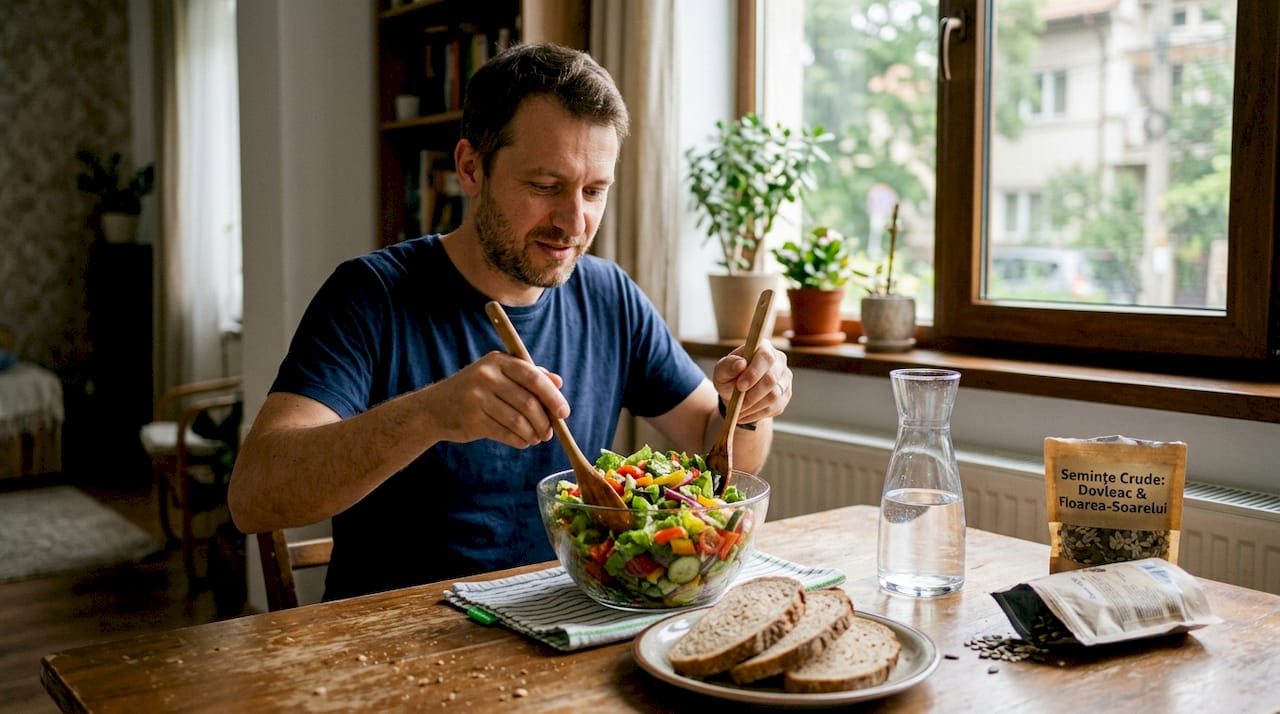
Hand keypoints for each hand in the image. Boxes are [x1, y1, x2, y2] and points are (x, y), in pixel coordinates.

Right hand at [421, 352, 568, 447]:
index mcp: (498, 361)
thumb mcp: (499, 375)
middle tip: (549, 433)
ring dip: (533, 434)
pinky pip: (505, 434)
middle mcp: (487, 376)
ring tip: (536, 438)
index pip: (533, 378)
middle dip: (544, 422)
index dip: (552, 397)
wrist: (434, 408)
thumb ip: (529, 375)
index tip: (564, 413)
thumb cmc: (474, 390)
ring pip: (518, 421)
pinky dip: (519, 440)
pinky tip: (522, 441)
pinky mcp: (472, 420)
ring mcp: (477, 398)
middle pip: (528, 403)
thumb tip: (558, 382)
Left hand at [713, 340, 790, 424]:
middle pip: (771, 379)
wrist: (736, 392)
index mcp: (763, 348)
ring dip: (753, 406)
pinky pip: (775, 408)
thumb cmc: (729, 376)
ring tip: (738, 411)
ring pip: (774, 396)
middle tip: (737, 404)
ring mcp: (785, 379)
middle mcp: (779, 361)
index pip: (765, 357)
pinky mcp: (785, 395)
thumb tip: (741, 364)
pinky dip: (757, 414)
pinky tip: (744, 415)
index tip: (739, 386)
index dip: (754, 372)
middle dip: (752, 394)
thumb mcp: (721, 370)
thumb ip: (728, 366)